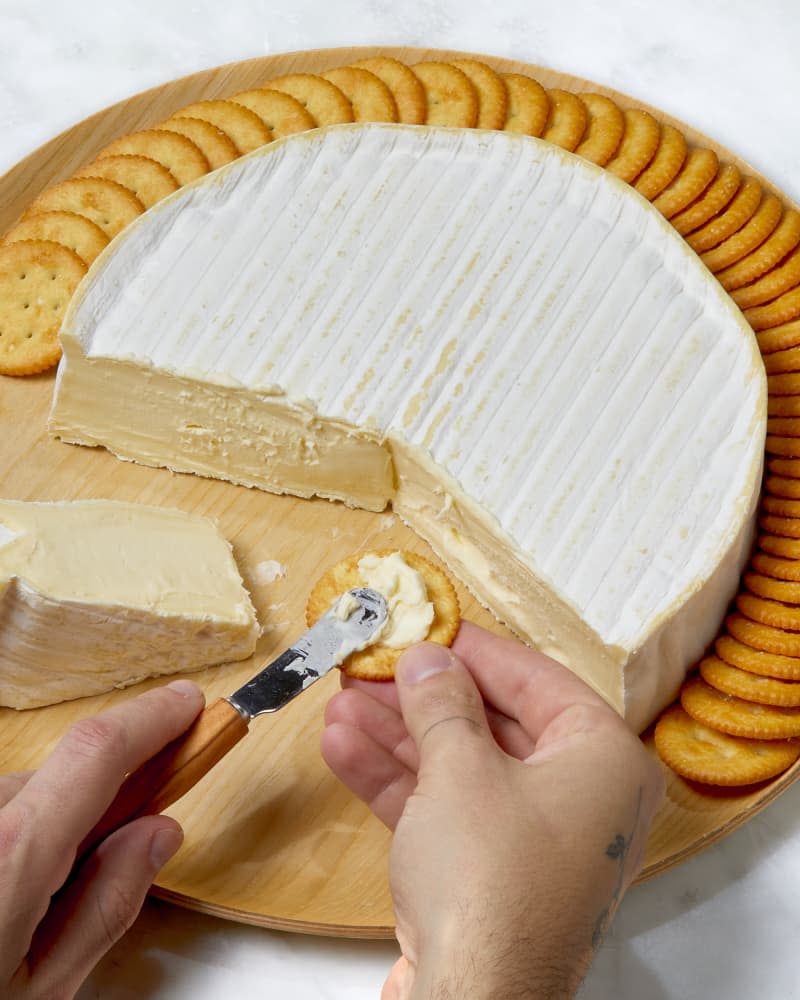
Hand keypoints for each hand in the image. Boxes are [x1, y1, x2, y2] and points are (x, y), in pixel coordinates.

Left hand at [0, 680, 204, 998]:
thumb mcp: (45, 991)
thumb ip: (108, 904)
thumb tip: (158, 834)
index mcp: (12, 856)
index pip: (97, 752)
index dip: (150, 718)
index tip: (185, 706)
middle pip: (56, 781)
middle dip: (93, 807)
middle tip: (106, 862)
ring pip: (15, 801)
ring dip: (39, 832)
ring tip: (19, 914)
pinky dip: (6, 841)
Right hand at [322, 622, 664, 999]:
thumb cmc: (490, 882)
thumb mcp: (461, 769)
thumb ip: (442, 703)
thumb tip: (428, 657)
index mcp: (603, 760)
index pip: (536, 679)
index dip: (475, 649)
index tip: (430, 625)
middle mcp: (579, 799)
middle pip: (493, 724)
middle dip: (422, 697)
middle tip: (374, 665)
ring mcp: (533, 841)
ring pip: (461, 767)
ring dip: (398, 736)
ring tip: (341, 701)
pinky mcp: (491, 875)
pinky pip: (446, 810)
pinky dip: (398, 781)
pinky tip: (344, 748)